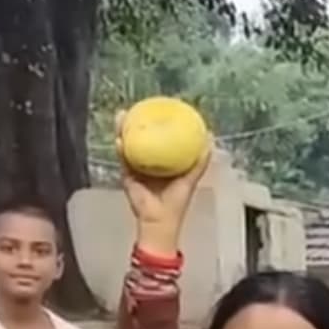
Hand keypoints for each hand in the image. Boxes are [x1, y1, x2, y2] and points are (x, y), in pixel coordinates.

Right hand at [115, 108, 210, 250]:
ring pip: (129, 144)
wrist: (158, 221)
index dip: (159, 124)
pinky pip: (122, 158)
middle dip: (137, 122)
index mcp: (165, 163)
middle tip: (136, 107)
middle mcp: (150, 162)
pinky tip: (119, 137)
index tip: (160, 107)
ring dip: (123, 130)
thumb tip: (210, 142)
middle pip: (142, 137)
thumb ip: (198, 163)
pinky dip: (120, 148)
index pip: (161, 139)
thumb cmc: (175, 204)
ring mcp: (136, 167)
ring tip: (123, 115)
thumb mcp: (190, 180)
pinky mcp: (127, 175)